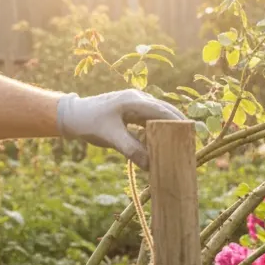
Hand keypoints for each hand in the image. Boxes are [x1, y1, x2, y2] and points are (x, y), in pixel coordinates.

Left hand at [56, 89, 187, 168]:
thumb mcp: (110, 137)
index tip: (191, 136)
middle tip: (191, 141)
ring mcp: (135, 105)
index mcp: (134, 100)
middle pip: (166, 111)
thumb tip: (150, 165)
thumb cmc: (89, 122)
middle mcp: (138, 99)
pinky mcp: (132, 113)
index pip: (163, 111)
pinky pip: (150, 121)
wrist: (72, 116)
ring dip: (169, 128)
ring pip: (159, 116)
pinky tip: (163, 144)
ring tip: (182, 143)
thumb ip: (131, 150)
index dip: (178, 123)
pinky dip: (158, 132)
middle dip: (178, 125)